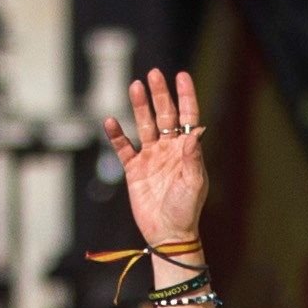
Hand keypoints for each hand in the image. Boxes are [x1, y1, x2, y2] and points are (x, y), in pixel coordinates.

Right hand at [102, 68, 207, 267]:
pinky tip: (111, 121)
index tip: (182, 76)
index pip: (187, 116)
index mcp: (186, 150)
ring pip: (143, 125)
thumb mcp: (194, 182)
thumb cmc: (186, 209)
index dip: (185, 96)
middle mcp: (168, 149)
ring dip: (139, 106)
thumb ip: (193, 156)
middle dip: (159, 94)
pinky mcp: (134, 169)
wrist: (168, 233)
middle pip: (163, 115)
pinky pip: (123, 147)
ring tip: (135, 86)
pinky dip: (116, 135)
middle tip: (154, 73)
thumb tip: (196, 132)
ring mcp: (150, 157)